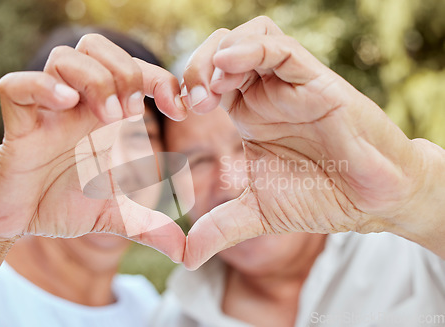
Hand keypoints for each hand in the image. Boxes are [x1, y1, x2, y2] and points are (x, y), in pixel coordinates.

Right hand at [0, 34, 186, 261]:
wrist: (21, 221)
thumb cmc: (66, 203)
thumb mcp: (117, 215)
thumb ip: (151, 227)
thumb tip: (187, 255)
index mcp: (105, 114)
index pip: (135, 70)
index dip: (162, 78)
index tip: (180, 108)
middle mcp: (78, 104)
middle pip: (98, 46)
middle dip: (126, 70)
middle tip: (135, 112)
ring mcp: (46, 112)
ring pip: (64, 57)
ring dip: (94, 80)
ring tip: (109, 117)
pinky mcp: (17, 126)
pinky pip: (17, 86)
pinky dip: (42, 89)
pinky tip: (66, 107)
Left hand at [181, 16, 439, 268]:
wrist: (369, 202)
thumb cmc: (318, 198)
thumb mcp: (255, 213)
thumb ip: (218, 229)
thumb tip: (182, 259)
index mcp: (247, 114)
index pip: (206, 79)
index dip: (182, 87)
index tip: (175, 112)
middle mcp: (266, 93)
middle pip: (221, 50)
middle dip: (195, 68)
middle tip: (190, 103)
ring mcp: (290, 85)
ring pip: (249, 37)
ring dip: (218, 55)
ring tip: (211, 89)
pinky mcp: (316, 82)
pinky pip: (280, 48)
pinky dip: (251, 49)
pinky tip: (229, 68)